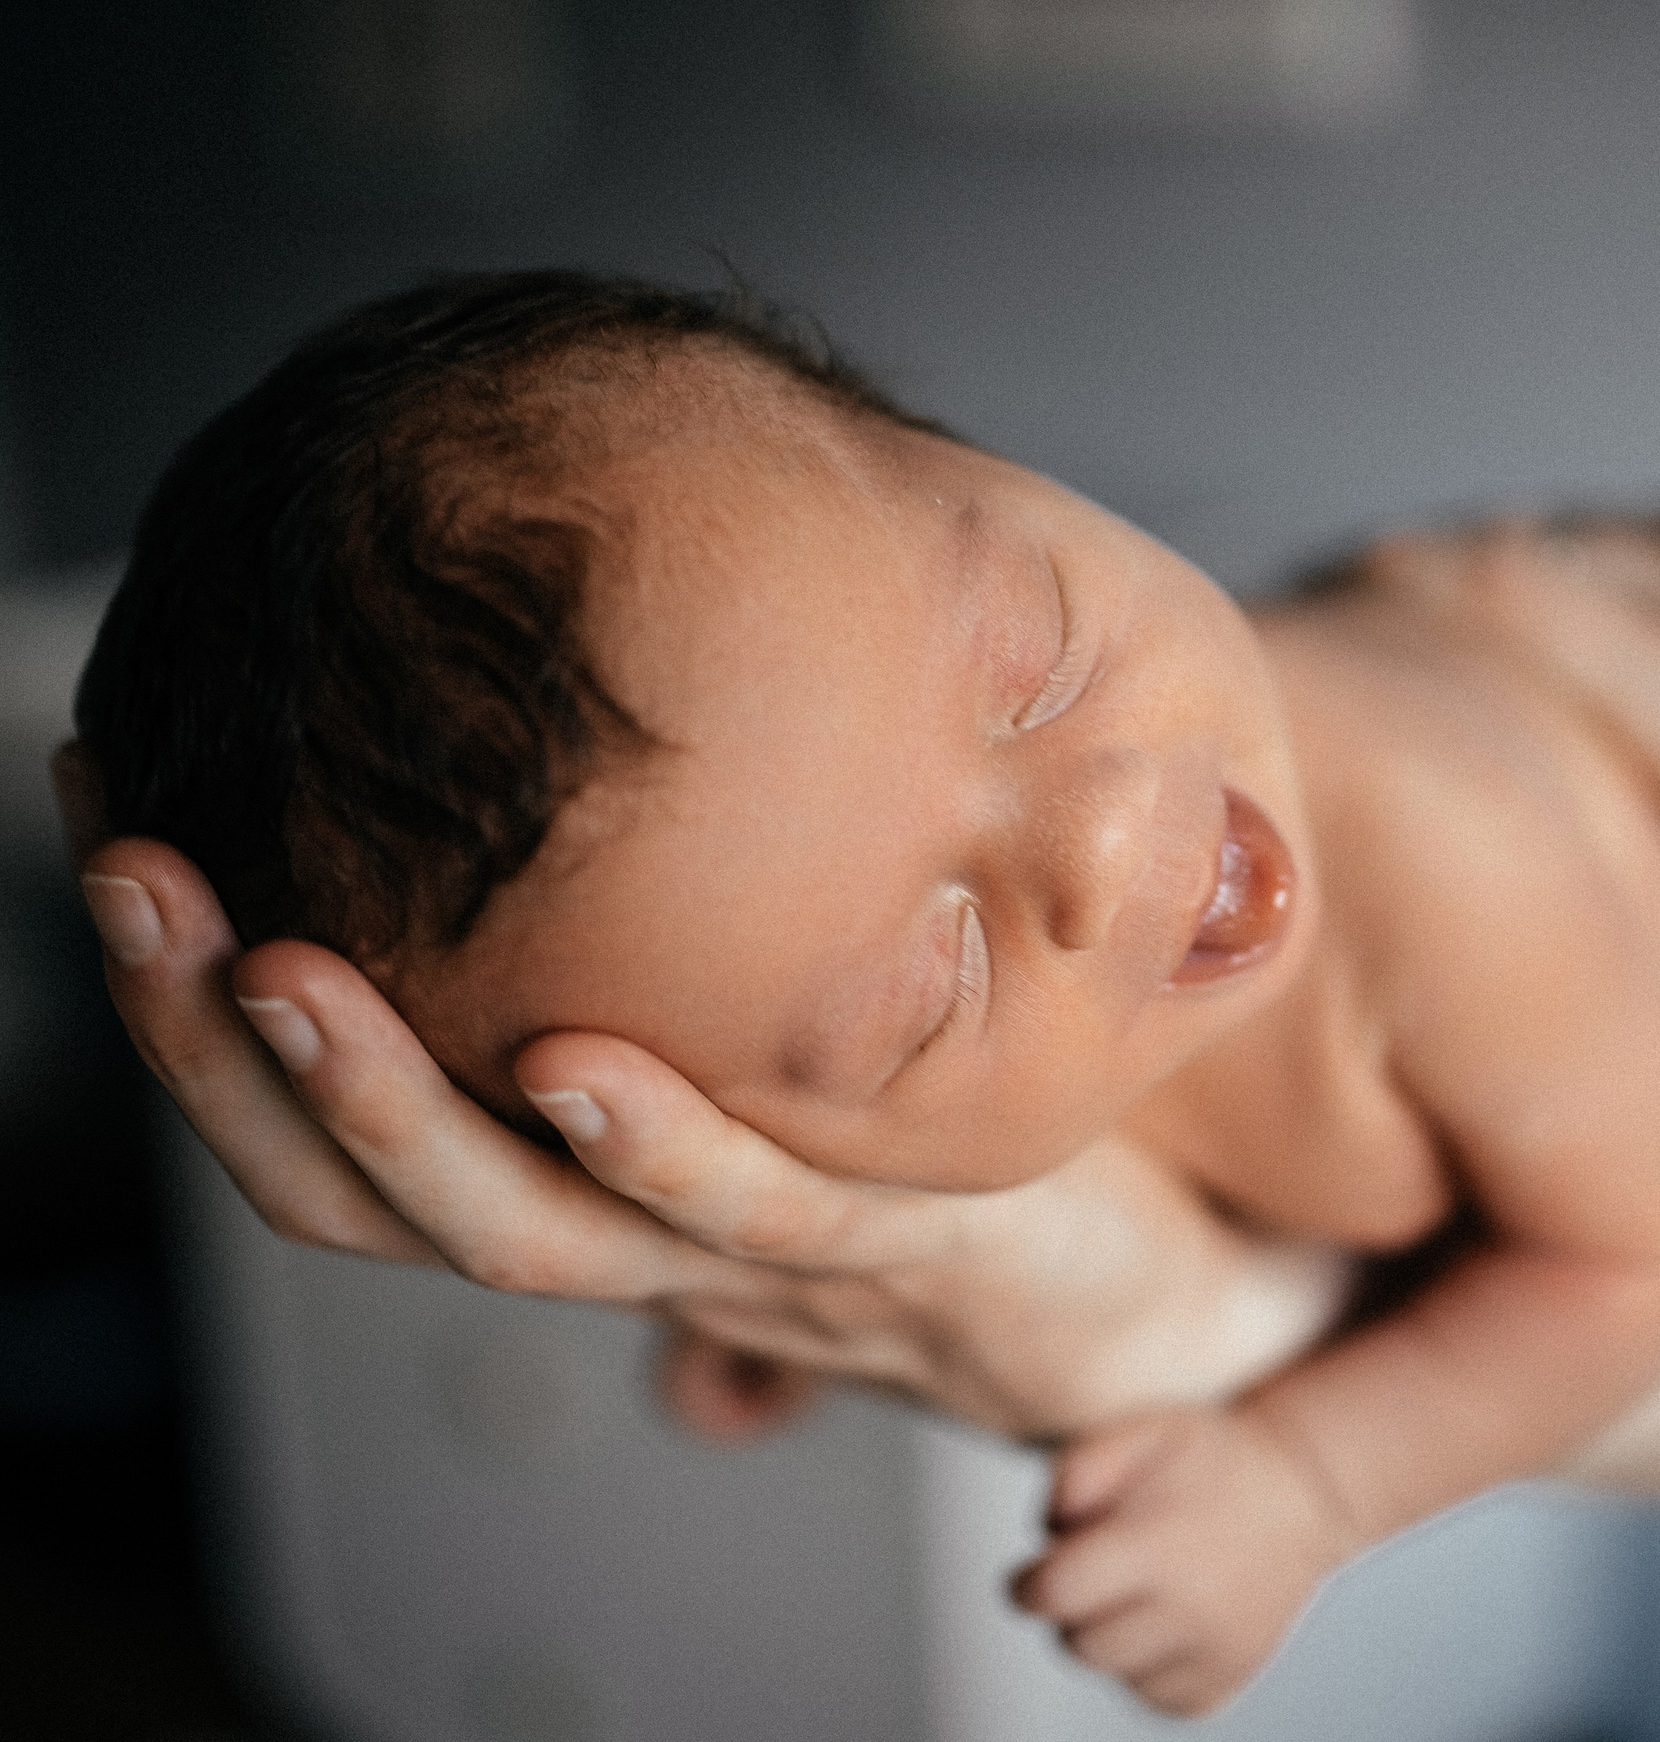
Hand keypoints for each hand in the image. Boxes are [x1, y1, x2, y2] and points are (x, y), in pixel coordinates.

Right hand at [56, 746, 1343, 1441]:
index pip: (335, 1125)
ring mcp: (745, 1251)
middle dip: (220, 1044)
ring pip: (514, 1222)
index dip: (197, 1009)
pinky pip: (750, 1209)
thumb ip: (672, 955)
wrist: (1132, 1293)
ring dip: (386, 1103)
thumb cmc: (924, 1153)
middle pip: (364, 1185)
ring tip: (285, 966)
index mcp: (572, 1179)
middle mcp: (621, 1234)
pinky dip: (656, 1149)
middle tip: (129, 870)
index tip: (121, 825)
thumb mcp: (762, 1041)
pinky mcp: (890, 1235)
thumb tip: (566, 772)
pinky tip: (580, 1061)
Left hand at [1012, 1405, 1359, 1716]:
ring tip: (1143, 1588)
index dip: (1028, 1585)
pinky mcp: (1221, 1685)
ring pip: (1113, 1671)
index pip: (1055, 1594)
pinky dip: (1147, 1663)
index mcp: (1158, 1546)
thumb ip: (1079, 1467)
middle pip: (1077, 1642)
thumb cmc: (1213, 1457)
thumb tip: (1047, 1532)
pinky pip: (1151, 1693)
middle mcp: (1188, 1612)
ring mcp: (1210, 1656)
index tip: (1031, 1574)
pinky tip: (1171, 1617)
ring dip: (1110, 1634)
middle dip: (1072, 1608)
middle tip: (1101, 1569)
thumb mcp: (1146, 1427)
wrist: (1304, 1492)